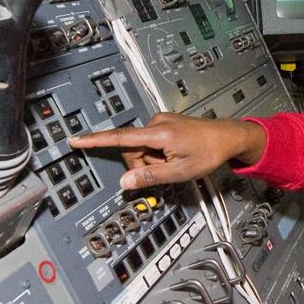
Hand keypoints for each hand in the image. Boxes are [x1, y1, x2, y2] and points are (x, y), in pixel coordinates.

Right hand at [68, 113, 265, 189]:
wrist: (228, 136)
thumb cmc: (209, 153)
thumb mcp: (180, 172)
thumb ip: (150, 177)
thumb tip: (124, 182)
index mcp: (158, 134)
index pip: (119, 138)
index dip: (95, 141)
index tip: (75, 139)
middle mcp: (156, 123)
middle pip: (131, 148)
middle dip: (142, 164)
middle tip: (166, 170)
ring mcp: (160, 121)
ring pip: (141, 147)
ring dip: (152, 159)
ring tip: (175, 161)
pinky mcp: (164, 123)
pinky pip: (150, 141)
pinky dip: (157, 153)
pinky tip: (176, 154)